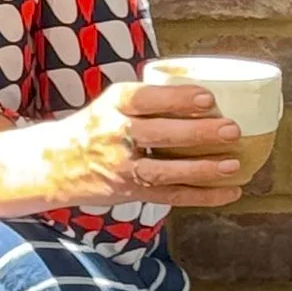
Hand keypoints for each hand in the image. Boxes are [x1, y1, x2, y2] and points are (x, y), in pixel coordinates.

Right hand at [31, 80, 246, 212]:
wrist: (57, 163)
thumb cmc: (98, 127)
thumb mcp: (112, 104)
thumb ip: (150, 99)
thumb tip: (210, 94)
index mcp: (113, 105)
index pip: (145, 99)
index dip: (176, 99)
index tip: (207, 98)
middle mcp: (115, 136)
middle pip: (158, 135)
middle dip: (197, 133)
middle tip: (232, 129)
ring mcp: (122, 168)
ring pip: (165, 171)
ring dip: (202, 169)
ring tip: (234, 165)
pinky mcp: (131, 192)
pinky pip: (170, 196)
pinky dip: (202, 196)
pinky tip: (230, 191)